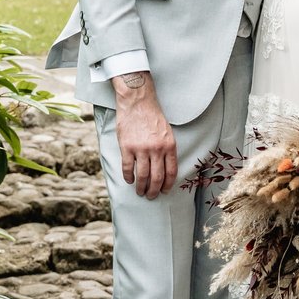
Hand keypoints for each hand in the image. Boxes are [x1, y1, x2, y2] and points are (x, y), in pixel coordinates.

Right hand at [112, 76, 177, 199]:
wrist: (138, 102)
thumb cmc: (153, 116)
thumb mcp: (167, 132)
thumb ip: (166, 149)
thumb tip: (164, 168)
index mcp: (169, 145)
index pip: (171, 171)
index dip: (167, 184)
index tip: (164, 191)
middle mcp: (157, 149)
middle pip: (157, 178)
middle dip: (154, 190)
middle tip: (151, 196)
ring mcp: (141, 149)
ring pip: (142, 176)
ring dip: (141, 187)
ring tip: (140, 192)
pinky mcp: (127, 147)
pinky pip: (128, 168)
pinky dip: (128, 177)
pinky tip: (129, 180)